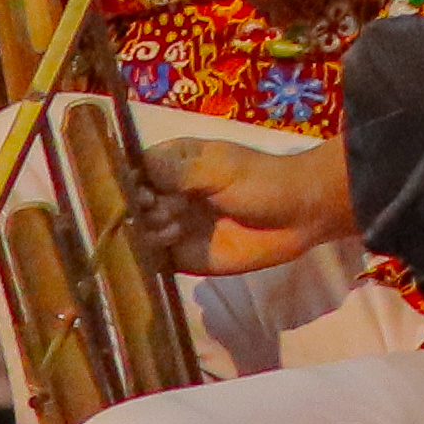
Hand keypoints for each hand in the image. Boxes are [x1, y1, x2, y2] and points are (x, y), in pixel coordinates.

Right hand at [129, 130, 358, 275]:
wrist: (296, 217)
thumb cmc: (261, 181)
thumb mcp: (220, 168)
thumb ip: (178, 172)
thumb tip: (134, 175)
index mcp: (170, 163)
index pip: (128, 171)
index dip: (127, 183)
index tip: (143, 193)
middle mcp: (162, 194)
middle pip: (127, 205)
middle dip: (141, 210)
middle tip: (170, 210)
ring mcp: (168, 226)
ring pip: (134, 233)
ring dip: (149, 232)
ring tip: (177, 229)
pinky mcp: (177, 257)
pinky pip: (149, 260)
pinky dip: (148, 259)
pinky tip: (170, 249)